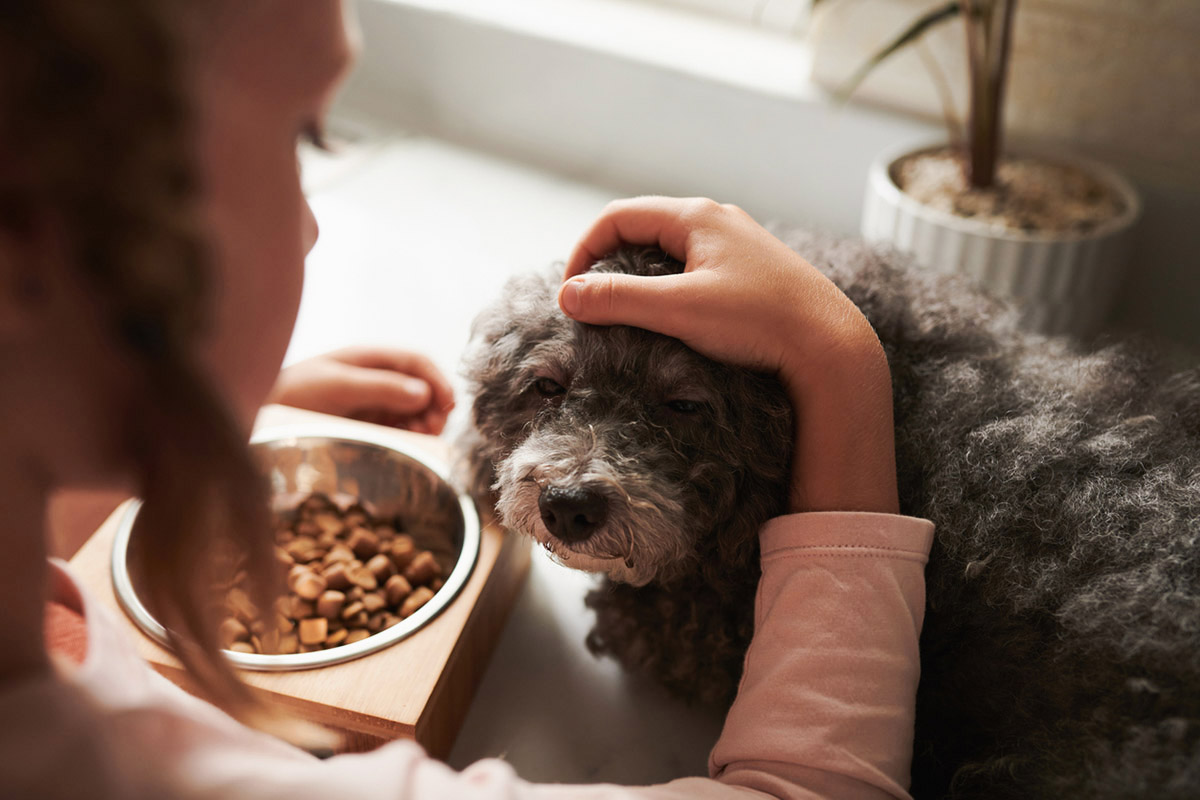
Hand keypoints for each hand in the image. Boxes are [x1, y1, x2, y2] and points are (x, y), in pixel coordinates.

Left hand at [266, 347, 455, 434]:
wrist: (262, 417)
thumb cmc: (294, 393)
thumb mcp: (337, 386)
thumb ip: (379, 387)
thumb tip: (423, 393)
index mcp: (371, 359)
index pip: (417, 363)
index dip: (437, 380)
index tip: (448, 404)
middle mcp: (377, 379)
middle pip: (421, 389)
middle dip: (433, 406)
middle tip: (433, 428)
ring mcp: (373, 404)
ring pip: (414, 412)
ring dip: (424, 423)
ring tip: (420, 437)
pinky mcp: (367, 428)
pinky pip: (399, 430)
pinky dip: (409, 436)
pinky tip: (408, 443)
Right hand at [560, 196, 897, 514]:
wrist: (832, 347)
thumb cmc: (761, 322)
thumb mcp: (680, 310)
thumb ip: (620, 299)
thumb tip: (568, 295)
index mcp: (697, 216)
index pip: (617, 217)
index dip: (584, 251)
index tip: (572, 294)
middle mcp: (717, 221)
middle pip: (641, 230)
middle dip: (608, 264)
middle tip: (592, 306)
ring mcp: (736, 245)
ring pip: (668, 251)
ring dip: (638, 278)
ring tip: (626, 317)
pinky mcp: (751, 273)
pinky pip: (694, 269)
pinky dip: (668, 288)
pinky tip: (672, 321)